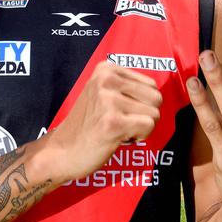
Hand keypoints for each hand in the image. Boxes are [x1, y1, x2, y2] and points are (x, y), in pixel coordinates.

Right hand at [44, 62, 162, 182]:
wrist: (61, 152)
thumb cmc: (88, 125)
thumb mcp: (102, 93)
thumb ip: (127, 86)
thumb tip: (159, 93)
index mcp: (106, 69)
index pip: (151, 85)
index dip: (141, 103)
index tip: (119, 111)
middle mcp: (107, 80)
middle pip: (156, 98)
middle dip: (144, 115)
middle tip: (121, 122)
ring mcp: (109, 100)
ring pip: (154, 114)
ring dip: (140, 127)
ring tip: (117, 130)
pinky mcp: (113, 122)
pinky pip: (149, 126)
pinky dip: (139, 136)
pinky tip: (118, 138)